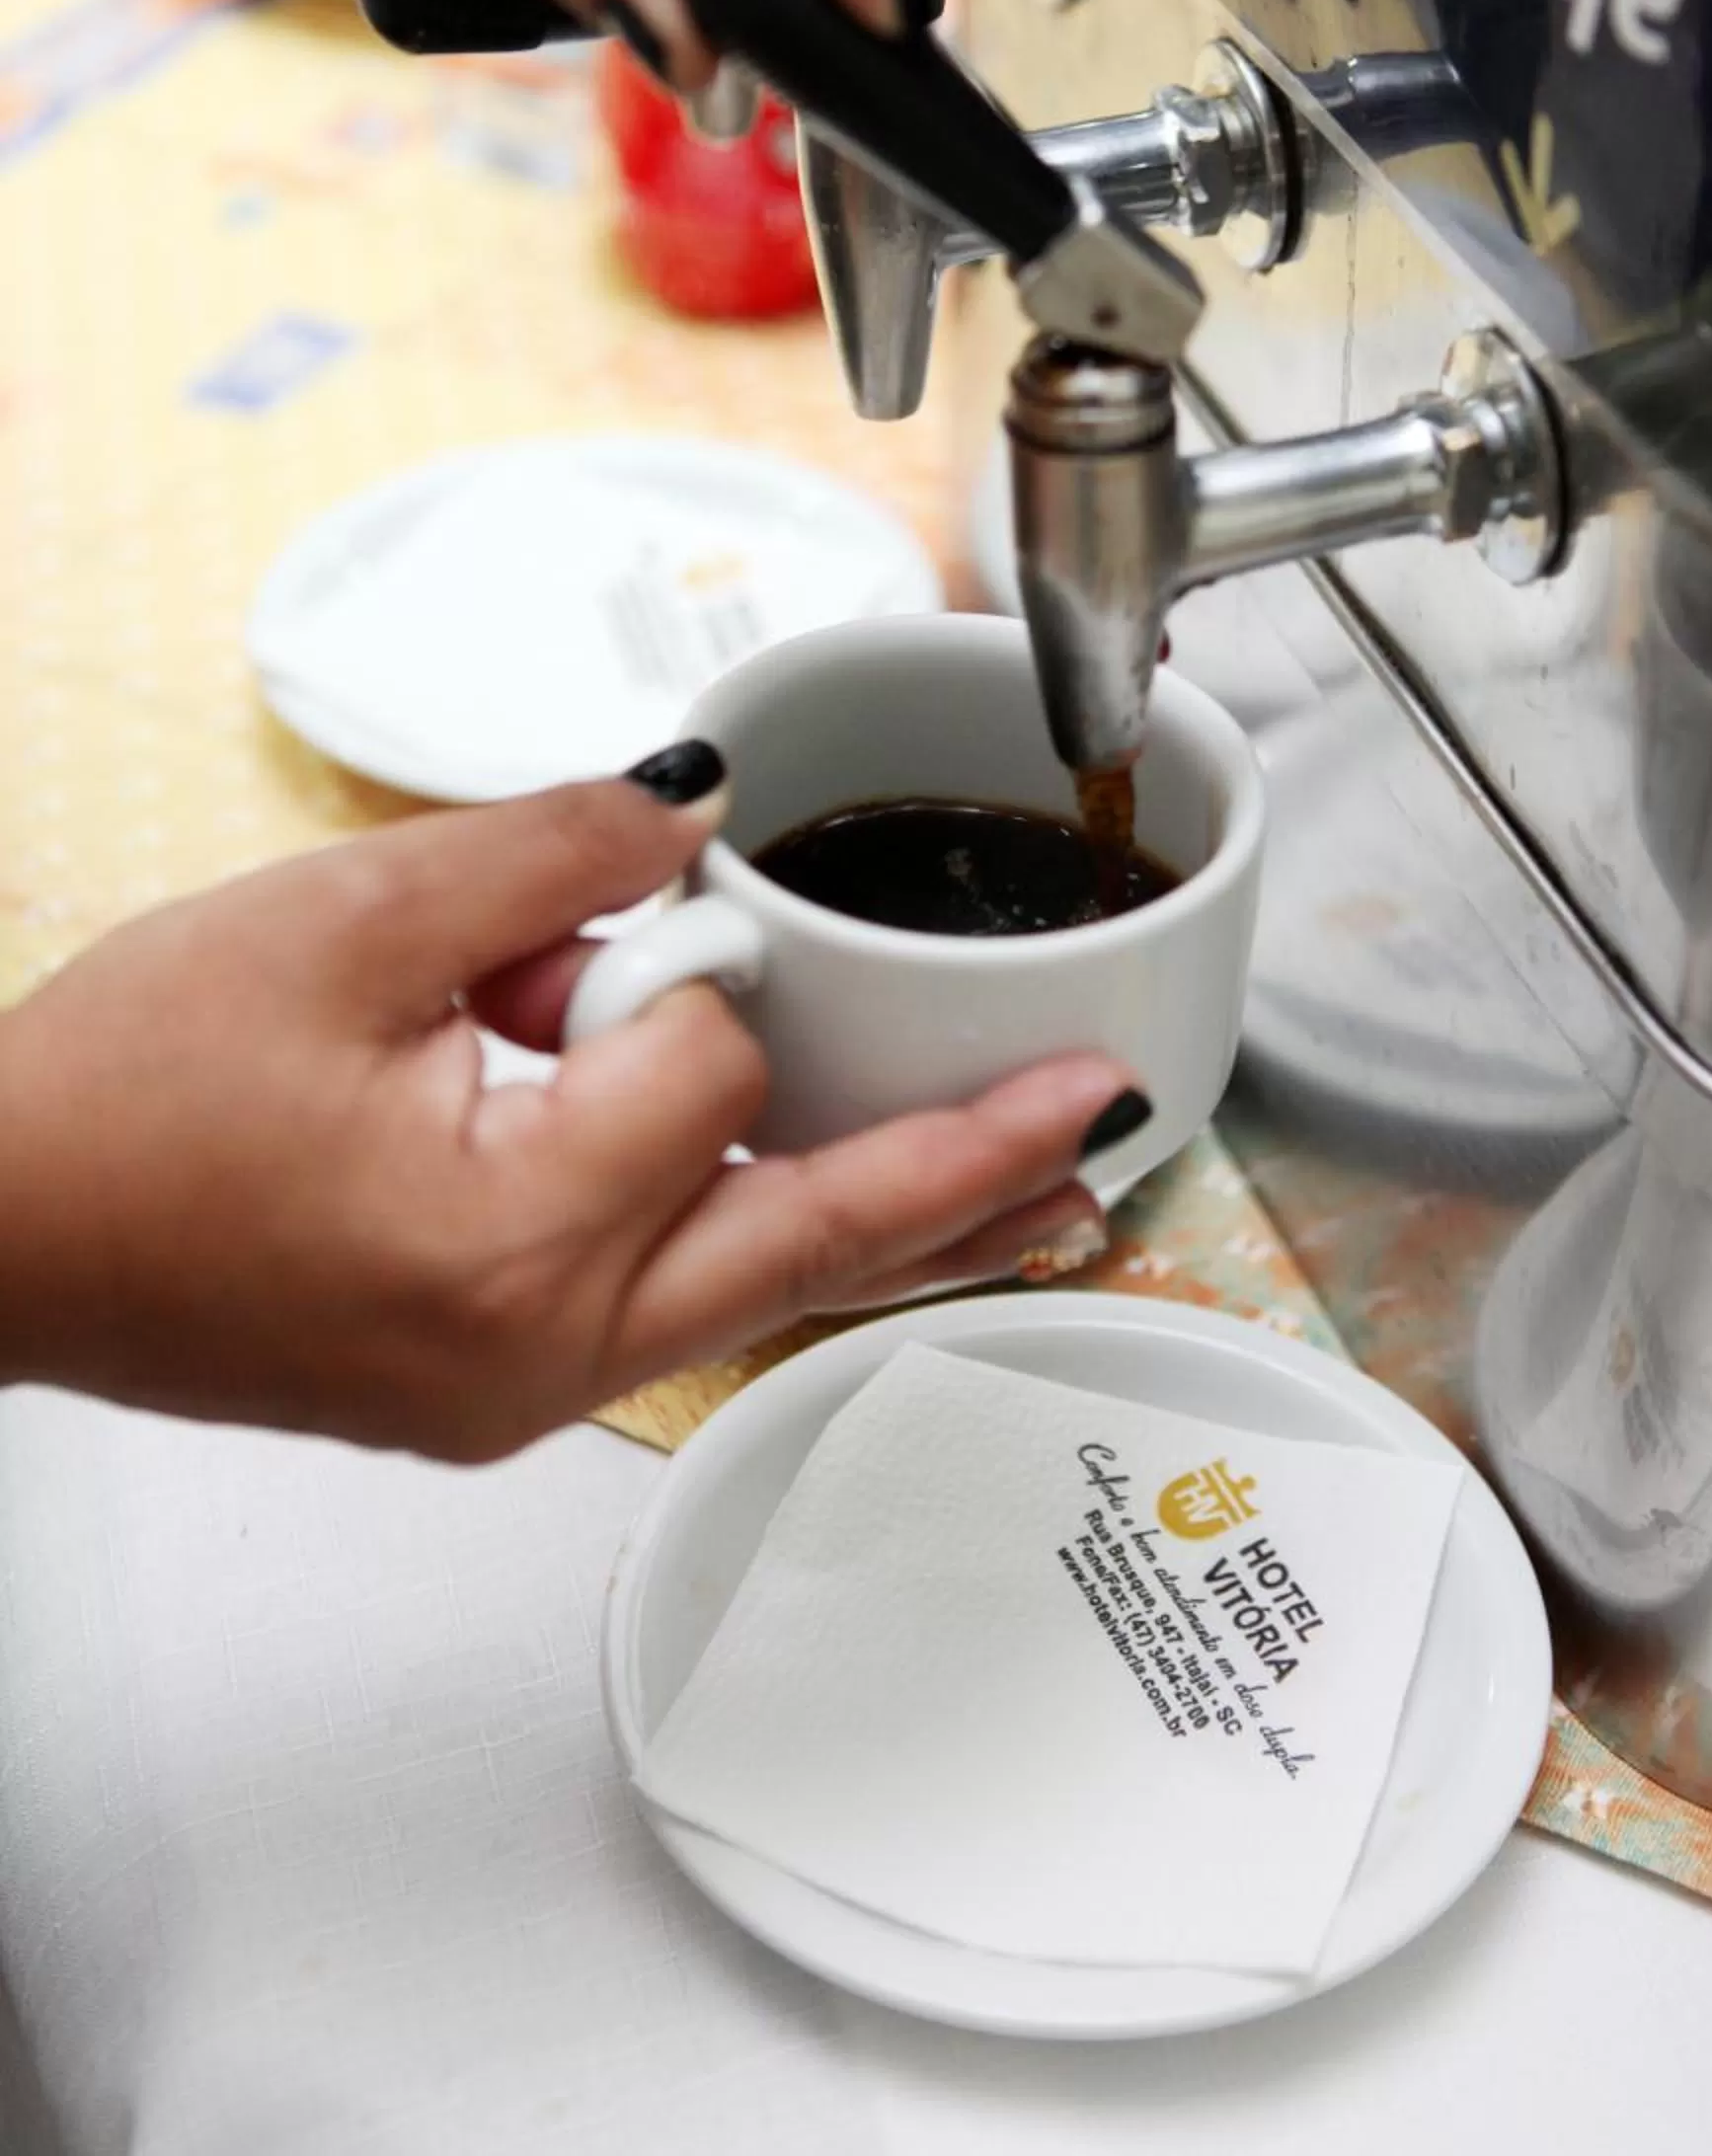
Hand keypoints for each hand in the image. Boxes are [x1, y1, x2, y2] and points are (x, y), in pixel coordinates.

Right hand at [0, 769, 1132, 1461]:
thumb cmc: (122, 1100)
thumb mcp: (337, 923)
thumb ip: (549, 851)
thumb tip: (697, 804)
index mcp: (509, 1239)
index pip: (707, 1071)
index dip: (681, 970)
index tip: (625, 917)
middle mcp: (537, 1351)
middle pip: (810, 1250)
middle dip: (970, 1175)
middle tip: (1107, 1123)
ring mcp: (515, 1390)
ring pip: (760, 1293)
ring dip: (896, 1227)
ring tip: (1040, 1188)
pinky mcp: (488, 1385)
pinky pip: (676, 1308)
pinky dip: (771, 1243)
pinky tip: (846, 1212)